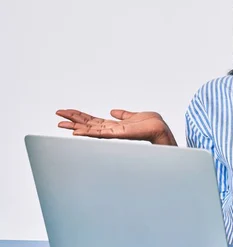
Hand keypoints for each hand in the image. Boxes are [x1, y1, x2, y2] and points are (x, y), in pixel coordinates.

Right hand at [56, 109, 176, 144]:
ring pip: (90, 130)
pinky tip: (77, 132)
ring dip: (75, 126)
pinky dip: (87, 133)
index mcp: (114, 126)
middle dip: (73, 120)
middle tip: (58, 115)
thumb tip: (113, 111)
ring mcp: (113, 134)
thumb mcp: (133, 116)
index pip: (93, 121)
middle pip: (88, 125)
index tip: (67, 112)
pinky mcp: (118, 134)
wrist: (160, 129)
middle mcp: (111, 131)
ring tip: (61, 124)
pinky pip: (99, 134)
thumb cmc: (151, 124)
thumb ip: (123, 115)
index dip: (80, 117)